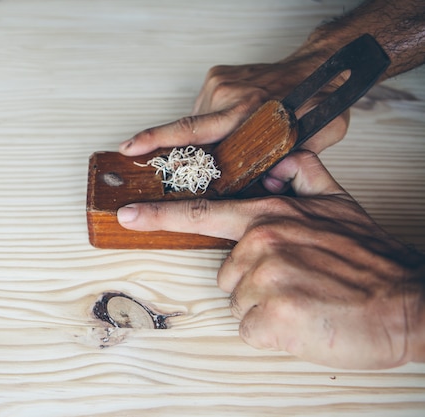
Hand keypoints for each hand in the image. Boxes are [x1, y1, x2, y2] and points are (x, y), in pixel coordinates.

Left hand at [117, 151, 424, 368]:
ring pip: (239, 302)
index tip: (126, 214)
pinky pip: (251, 328)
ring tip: (304, 299)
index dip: (160, 215)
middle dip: (254, 282)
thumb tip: (281, 162)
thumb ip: (305, 176)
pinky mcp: (272, 315)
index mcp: (269, 215)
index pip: (203, 213)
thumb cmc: (371, 260)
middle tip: (298, 282)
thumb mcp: (340, 202)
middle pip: (226, 273)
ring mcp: (265, 277)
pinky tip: (304, 319)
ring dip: (267, 307)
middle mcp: (261, 241)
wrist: (407, 304)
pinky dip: (274, 331)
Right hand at [119, 59, 349, 192]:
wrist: (318, 67)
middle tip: (134, 150)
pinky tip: (227, 125)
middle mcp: (228, 96)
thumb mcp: (310, 143)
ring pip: (196, 121)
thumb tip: (258, 191)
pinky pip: (203, 108)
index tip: (131, 147)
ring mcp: (221, 83)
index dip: (157, 140)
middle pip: (185, 129)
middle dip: (159, 142)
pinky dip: (210, 121)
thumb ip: (280, 166)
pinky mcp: (218, 77)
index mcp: (247, 112)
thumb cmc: (316, 105)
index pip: (192, 130)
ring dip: (203, 137)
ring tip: (227, 139)